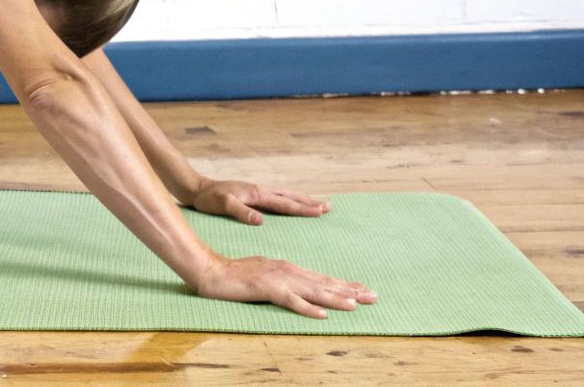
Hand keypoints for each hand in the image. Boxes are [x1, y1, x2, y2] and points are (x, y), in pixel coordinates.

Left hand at [186, 178, 330, 224]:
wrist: (197, 188)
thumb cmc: (208, 199)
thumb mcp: (222, 206)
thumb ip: (241, 212)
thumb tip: (261, 220)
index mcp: (256, 194)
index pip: (284, 203)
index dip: (303, 209)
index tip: (320, 212)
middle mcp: (260, 190)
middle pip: (290, 196)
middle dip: (309, 202)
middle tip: (328, 206)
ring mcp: (257, 190)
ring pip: (285, 194)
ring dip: (302, 199)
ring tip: (318, 203)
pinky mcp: (253, 193)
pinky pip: (277, 196)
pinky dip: (289, 199)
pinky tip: (291, 202)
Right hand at [190, 253, 377, 318]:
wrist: (210, 269)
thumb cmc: (234, 273)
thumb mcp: (263, 273)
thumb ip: (281, 279)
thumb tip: (297, 286)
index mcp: (287, 267)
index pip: (320, 278)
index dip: (343, 285)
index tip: (362, 290)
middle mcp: (287, 270)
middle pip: (323, 283)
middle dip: (349, 290)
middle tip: (373, 296)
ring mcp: (278, 279)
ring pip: (312, 291)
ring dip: (335, 298)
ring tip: (356, 304)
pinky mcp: (266, 289)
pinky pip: (291, 301)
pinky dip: (307, 308)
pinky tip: (322, 314)